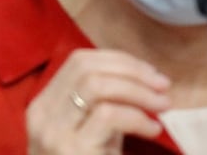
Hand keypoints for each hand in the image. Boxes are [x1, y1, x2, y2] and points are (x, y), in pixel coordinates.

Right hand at [26, 49, 170, 154]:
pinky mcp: (71, 150)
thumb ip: (107, 102)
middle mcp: (42, 116)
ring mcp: (53, 134)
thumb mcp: (93, 130)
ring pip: (98, 86)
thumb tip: (147, 76)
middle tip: (164, 86)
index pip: (80, 61)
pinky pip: (109, 115)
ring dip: (139, 91)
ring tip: (163, 106)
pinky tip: (152, 130)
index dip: (120, 60)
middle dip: (133, 71)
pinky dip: (138, 117)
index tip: (151, 73)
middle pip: (88, 68)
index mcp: (44, 105)